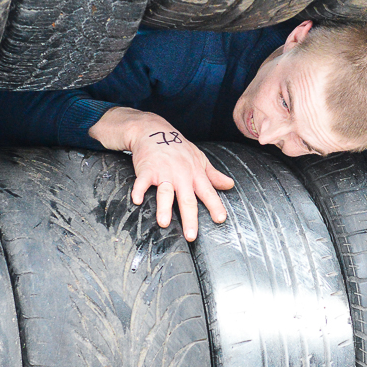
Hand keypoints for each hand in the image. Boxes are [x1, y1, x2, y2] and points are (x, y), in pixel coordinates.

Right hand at [89, 107, 233, 240]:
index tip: (220, 219)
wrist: (153, 131)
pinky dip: (138, 190)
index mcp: (195, 174)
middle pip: (187, 199)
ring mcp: (164, 172)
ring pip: (165, 192)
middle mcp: (181, 175)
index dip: (215, 205)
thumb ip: (213, 175)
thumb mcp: (199, 159)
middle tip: (191, 236)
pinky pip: (142, 181)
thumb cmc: (178, 148)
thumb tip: (230, 185)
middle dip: (190, 218)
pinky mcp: (146, 169)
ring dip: (164, 207)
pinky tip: (136, 200)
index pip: (208, 192)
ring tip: (164, 223)